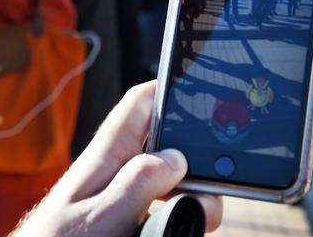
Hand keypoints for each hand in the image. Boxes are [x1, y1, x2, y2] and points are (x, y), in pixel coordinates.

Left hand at [10, 81, 222, 235]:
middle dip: (193, 155)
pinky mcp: (125, 216)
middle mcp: (115, 167)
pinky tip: (183, 225)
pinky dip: (179, 209)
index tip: (202, 91)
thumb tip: (177, 158)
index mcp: (106, 154)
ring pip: (169, 177)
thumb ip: (137, 183)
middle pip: (165, 141)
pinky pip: (162, 202)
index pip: (141, 102)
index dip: (170, 88)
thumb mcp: (101, 216)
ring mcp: (121, 192)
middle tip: (211, 183)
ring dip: (191, 190)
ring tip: (199, 214)